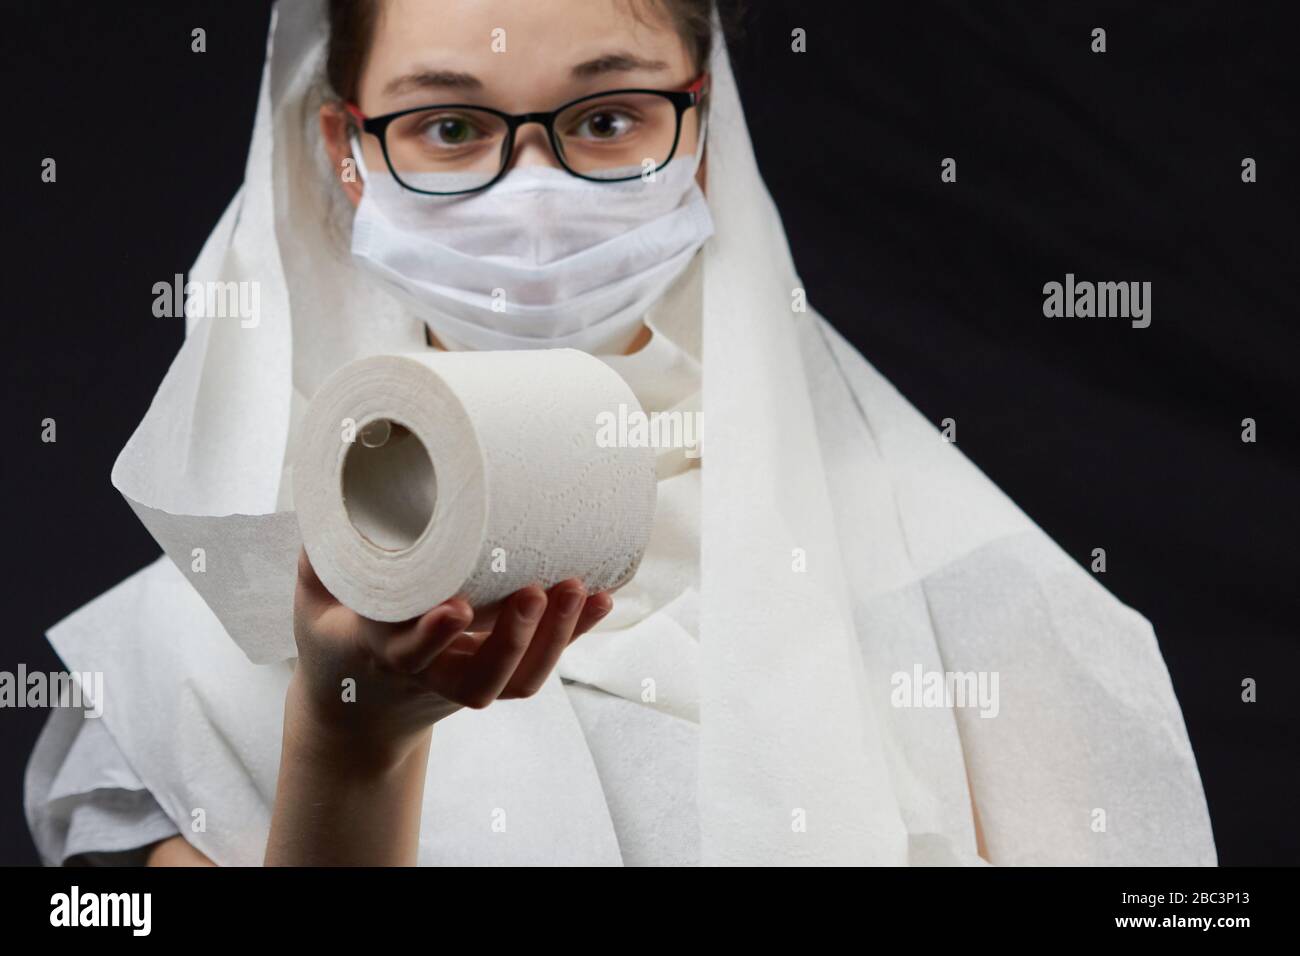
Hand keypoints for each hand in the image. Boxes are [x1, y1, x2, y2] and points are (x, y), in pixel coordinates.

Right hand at [289, 548, 612, 768]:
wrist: (360, 715)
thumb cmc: (337, 639)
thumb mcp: (314, 601)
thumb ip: (322, 551)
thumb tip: (336, 486)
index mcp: (380, 654)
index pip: (408, 653)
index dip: (432, 635)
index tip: (457, 607)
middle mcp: (429, 675)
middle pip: (479, 678)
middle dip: (513, 639)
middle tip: (535, 588)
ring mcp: (466, 680)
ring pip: (517, 681)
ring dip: (553, 639)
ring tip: (577, 588)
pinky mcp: (495, 676)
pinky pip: (540, 665)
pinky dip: (573, 634)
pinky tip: (600, 597)